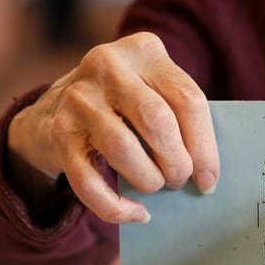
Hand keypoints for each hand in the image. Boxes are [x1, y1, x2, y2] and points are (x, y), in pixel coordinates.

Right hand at [7, 32, 218, 223]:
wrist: (55, 106)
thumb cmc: (126, 105)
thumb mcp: (154, 90)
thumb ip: (181, 116)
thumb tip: (207, 174)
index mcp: (144, 51)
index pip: (188, 100)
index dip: (205, 147)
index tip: (209, 178)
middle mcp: (108, 65)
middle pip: (157, 120)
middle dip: (177, 162)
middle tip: (180, 180)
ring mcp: (78, 97)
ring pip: (122, 147)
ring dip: (148, 179)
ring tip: (157, 186)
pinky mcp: (57, 132)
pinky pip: (89, 181)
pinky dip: (116, 206)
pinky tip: (137, 213)